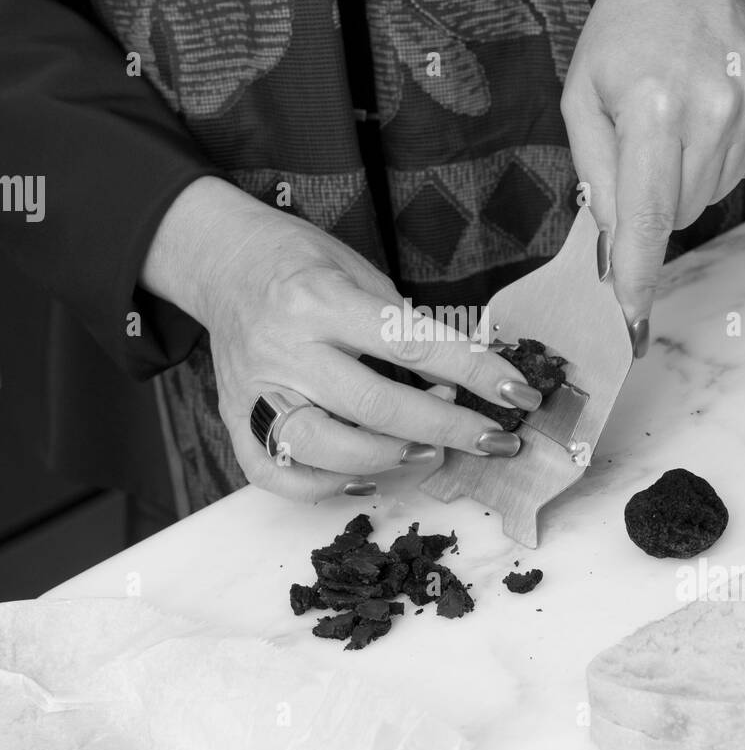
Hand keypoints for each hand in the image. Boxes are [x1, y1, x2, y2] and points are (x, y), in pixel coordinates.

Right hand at [141, 178, 541, 501]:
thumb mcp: (360, 272)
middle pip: (375, 408)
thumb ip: (405, 326)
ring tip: (431, 450)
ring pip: (326, 450)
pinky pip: (277, 476)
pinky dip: (326, 487)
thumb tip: (472, 375)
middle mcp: (283, 348)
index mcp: (319, 299)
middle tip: (492, 438)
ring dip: (392, 459)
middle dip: (447, 428)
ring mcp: (253, 390)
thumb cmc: (302, 263)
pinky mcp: (232, 420)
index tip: (517, 393)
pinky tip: (365, 475)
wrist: (223, 262)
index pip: (411, 344)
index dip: (473, 372)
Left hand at [561, 0, 744, 348]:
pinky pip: (742, 167)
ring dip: (685, 176)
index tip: (631, 319)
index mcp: (654, 109)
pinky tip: (707, 109)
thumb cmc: (627, 28)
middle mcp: (714, 112)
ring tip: (674, 116)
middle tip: (641, 146)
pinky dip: (717, 154)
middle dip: (651, 201)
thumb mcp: (581, 93)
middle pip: (678, 214)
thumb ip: (593, 173)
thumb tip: (609, 242)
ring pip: (710, 195)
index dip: (636, 275)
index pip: (645, 218)